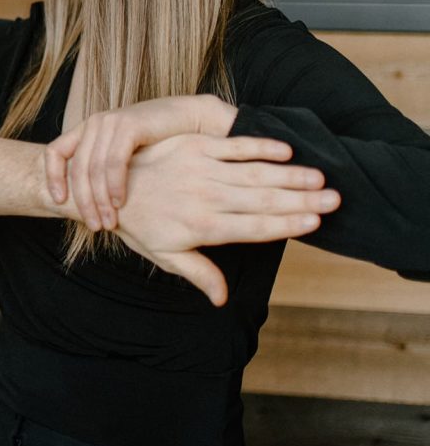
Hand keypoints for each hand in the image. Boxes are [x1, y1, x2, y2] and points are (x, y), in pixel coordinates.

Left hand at [46, 95, 237, 230]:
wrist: (199, 122)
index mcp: (89, 130)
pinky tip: (121, 203)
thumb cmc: (164, 147)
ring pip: (93, 169)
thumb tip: (85, 202)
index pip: (54, 152)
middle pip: (76, 169)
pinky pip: (113, 162)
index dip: (52, 178)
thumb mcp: (126, 161)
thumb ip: (104, 174)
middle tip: (95, 226)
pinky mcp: (128, 124)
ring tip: (109, 222)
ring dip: (100, 200)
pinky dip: (115, 186)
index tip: (59, 204)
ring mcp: (111, 121)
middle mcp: (96, 123)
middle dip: (83, 202)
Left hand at [115, 133, 339, 305]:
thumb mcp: (165, 256)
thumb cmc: (140, 226)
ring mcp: (200, 169)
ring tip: (321, 178)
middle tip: (335, 199)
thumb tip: (223, 300)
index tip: (317, 223)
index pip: (254, 228)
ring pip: (254, 173)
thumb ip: (198, 273)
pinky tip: (287, 150)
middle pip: (263, 200)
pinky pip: (233, 145)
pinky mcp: (194, 145)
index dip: (287, 225)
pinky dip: (261, 147)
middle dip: (302, 200)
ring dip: (291, 175)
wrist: (109, 188)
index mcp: (202, 227)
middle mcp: (205, 197)